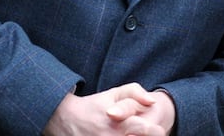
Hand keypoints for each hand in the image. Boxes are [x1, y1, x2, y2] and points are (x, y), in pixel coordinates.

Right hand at [43, 83, 174, 135]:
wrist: (65, 119)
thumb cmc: (94, 105)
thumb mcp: (114, 93)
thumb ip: (136, 92)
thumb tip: (152, 101)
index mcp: (119, 123)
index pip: (147, 130)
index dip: (156, 131)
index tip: (158, 130)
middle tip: (145, 132)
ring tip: (130, 134)